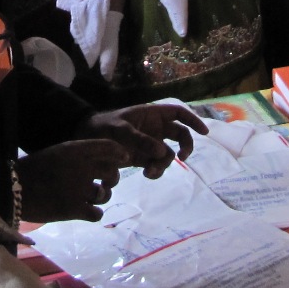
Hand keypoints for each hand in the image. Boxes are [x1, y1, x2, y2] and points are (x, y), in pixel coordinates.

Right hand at [15, 138, 128, 222]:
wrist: (12, 189)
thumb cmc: (32, 169)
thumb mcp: (55, 153)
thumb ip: (76, 156)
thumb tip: (95, 163)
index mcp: (75, 150)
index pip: (109, 147)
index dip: (119, 153)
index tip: (123, 158)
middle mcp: (81, 168)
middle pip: (112, 173)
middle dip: (111, 179)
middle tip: (104, 184)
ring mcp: (79, 190)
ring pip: (105, 195)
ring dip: (101, 197)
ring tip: (91, 198)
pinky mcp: (74, 210)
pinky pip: (97, 214)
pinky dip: (94, 214)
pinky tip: (86, 212)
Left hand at [80, 103, 208, 177]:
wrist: (85, 139)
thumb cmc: (103, 127)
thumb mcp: (120, 130)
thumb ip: (140, 139)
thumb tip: (162, 151)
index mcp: (152, 114)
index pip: (178, 113)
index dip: (193, 120)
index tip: (204, 132)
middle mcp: (155, 128)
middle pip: (180, 135)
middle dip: (185, 146)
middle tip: (183, 157)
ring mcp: (150, 144)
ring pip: (168, 154)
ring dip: (164, 164)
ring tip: (150, 173)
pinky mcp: (143, 158)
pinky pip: (157, 165)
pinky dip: (156, 171)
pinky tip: (147, 174)